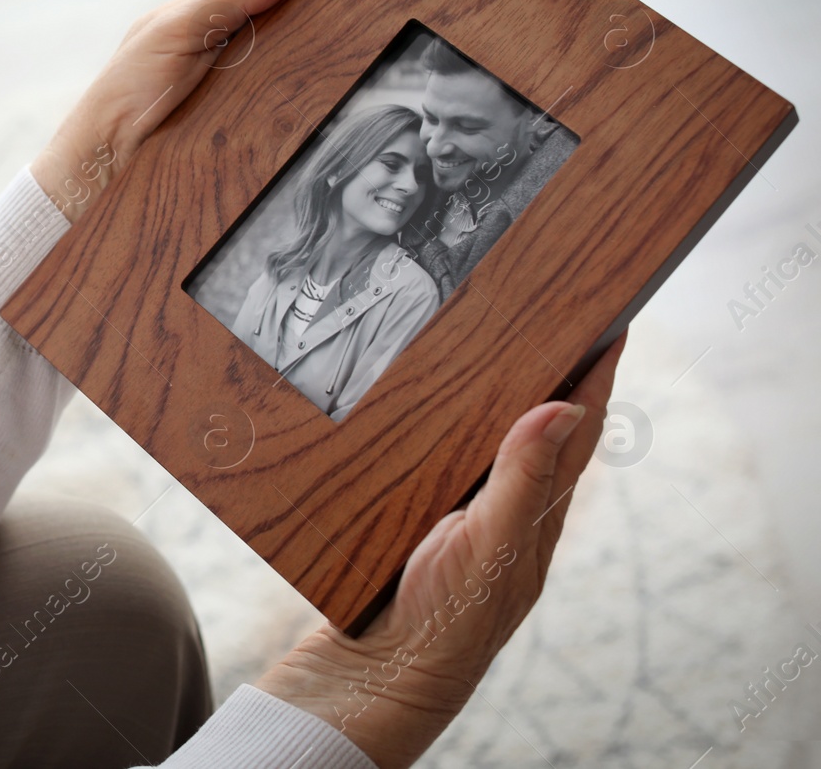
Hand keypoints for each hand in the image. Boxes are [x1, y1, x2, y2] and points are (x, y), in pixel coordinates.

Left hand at [30, 0, 359, 222]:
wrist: (107, 155)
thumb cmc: (129, 89)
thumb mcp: (171, 32)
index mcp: (215, 4)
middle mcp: (235, 32)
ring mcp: (246, 69)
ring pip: (303, 33)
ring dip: (340, 13)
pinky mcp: (252, 109)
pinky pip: (297, 80)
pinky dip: (324, 65)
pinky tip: (351, 62)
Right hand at [255, 332, 628, 767]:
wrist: (372, 674)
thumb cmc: (444, 624)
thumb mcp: (488, 549)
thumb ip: (523, 481)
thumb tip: (566, 406)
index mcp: (537, 512)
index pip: (578, 427)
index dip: (596, 371)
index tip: (609, 314)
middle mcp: (508, 507)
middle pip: (537, 423)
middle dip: (548, 366)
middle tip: (547, 307)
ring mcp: (466, 513)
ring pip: (488, 437)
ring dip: (495, 390)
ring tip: (492, 337)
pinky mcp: (424, 519)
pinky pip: (445, 457)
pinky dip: (446, 423)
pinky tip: (424, 403)